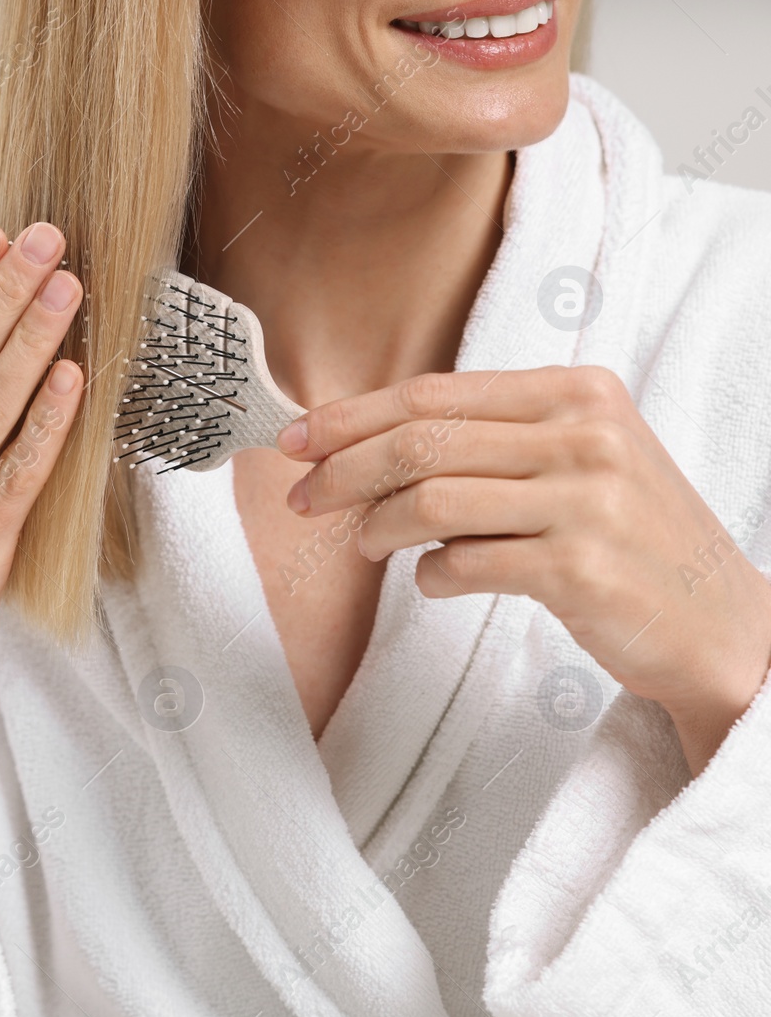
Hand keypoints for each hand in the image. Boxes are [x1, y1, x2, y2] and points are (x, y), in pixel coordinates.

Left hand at [277, 365, 770, 773]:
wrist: (721, 624)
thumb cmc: (628, 539)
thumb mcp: (576, 460)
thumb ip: (489, 440)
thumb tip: (362, 442)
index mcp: (577, 392)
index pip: (433, 394)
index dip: (351, 417)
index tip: (295, 440)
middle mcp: (585, 435)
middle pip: (420, 442)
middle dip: (341, 471)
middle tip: (300, 499)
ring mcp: (586, 500)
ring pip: (431, 501)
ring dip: (377, 528)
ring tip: (366, 546)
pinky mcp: (580, 568)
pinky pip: (463, 564)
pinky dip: (432, 577)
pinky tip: (436, 581)